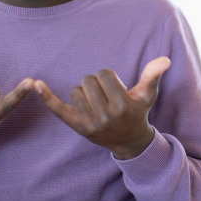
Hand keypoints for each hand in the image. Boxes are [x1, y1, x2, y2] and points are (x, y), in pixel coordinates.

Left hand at [35, 57, 171, 159]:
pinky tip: (35, 84)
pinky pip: (58, 109)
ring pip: (76, 91)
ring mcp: (89, 123)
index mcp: (122, 105)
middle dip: (96, 83)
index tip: (114, 88)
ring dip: (84, 92)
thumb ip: (152, 75)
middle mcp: (105, 116)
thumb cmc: (137, 112)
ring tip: (96, 102)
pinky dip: (46, 97)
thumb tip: (165, 59)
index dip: (108, 77)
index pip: (104, 74)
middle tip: (105, 96)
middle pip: (88, 80)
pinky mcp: (76, 127)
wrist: (128, 141)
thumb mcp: (147, 95)